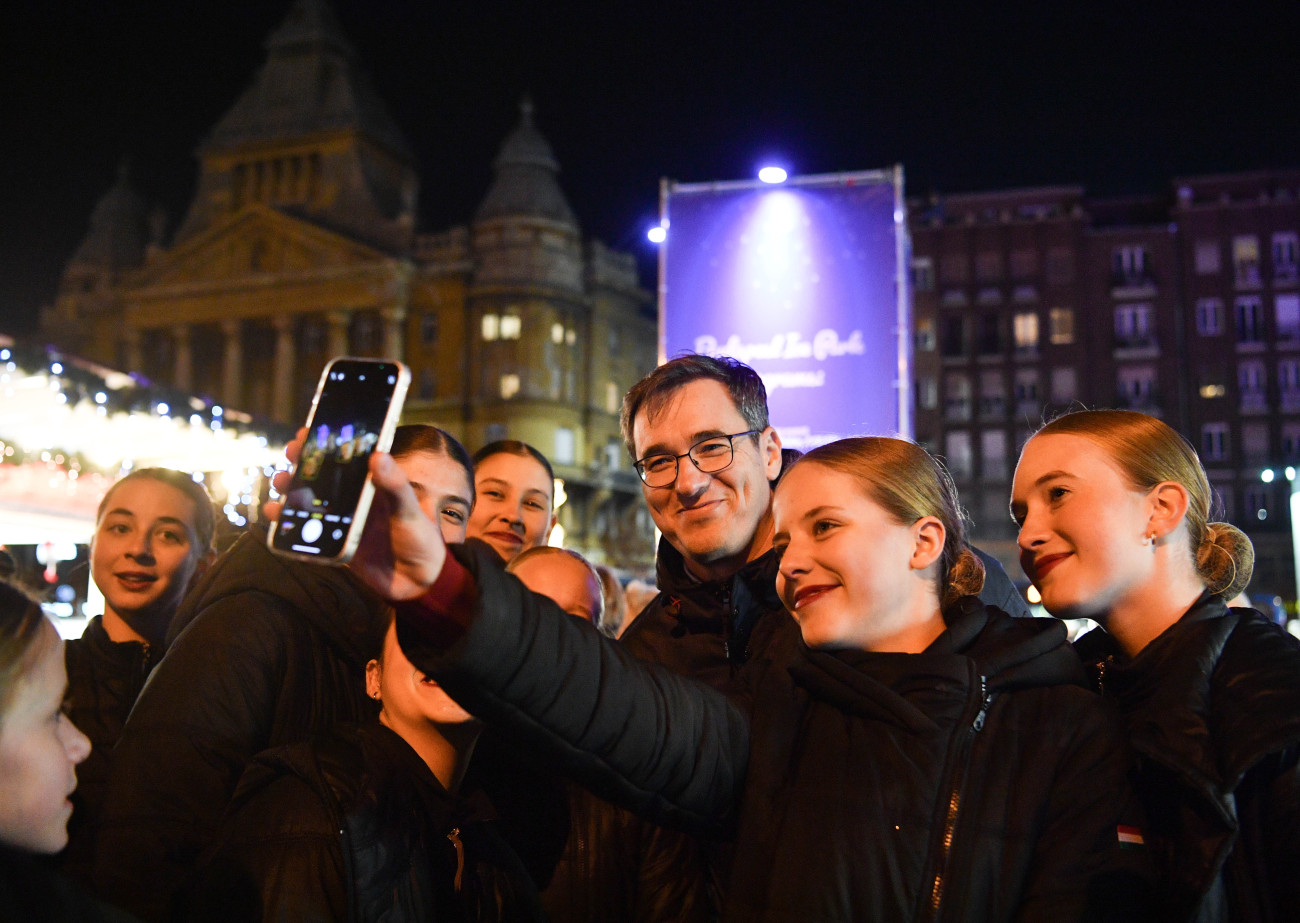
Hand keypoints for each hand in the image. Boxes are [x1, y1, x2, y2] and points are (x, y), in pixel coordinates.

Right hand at [264, 429, 445, 600]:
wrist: (421, 583)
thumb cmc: (422, 539)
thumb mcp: (410, 510)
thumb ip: (395, 485)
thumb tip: (378, 455)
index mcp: (374, 486)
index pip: (347, 459)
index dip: (327, 444)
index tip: (307, 432)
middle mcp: (356, 501)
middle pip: (323, 478)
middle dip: (302, 464)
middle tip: (289, 454)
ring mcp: (343, 523)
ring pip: (310, 502)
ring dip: (291, 491)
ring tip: (279, 483)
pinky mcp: (335, 544)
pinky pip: (307, 531)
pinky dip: (289, 523)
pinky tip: (276, 516)